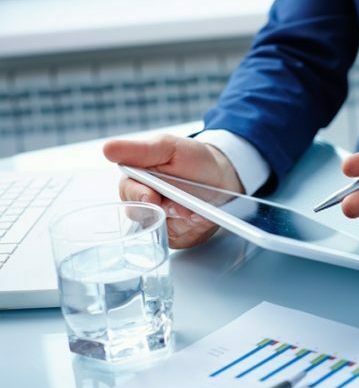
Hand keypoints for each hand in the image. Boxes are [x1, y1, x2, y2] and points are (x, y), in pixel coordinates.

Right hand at [103, 135, 244, 248]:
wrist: (223, 176)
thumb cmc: (194, 159)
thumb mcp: (168, 147)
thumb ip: (140, 150)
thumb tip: (107, 149)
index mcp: (138, 180)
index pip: (128, 192)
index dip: (139, 195)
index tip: (151, 196)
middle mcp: (145, 203)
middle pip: (142, 216)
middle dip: (166, 210)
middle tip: (183, 207)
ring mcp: (160, 221)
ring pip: (161, 230)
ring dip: (182, 221)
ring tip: (198, 212)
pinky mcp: (175, 235)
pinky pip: (178, 240)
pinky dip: (193, 230)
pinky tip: (202, 219)